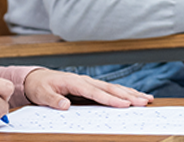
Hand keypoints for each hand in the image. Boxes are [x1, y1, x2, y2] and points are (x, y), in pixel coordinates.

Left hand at [24, 69, 152, 109]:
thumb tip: (65, 105)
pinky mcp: (90, 86)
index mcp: (73, 82)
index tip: (124, 104)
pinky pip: (109, 89)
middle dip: (128, 95)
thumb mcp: (41, 94)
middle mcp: (84, 80)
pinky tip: (135, 96)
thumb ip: (52, 99)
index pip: (94, 92)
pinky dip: (124, 92)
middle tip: (144, 102)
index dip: (109, 98)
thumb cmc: (39, 86)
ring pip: (113, 88)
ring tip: (147, 99)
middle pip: (109, 88)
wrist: (35, 78)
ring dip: (130, 93)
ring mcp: (88, 82)